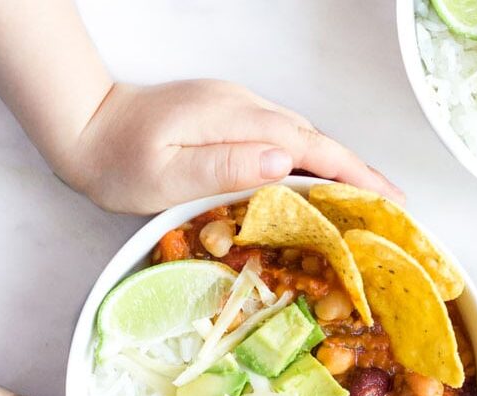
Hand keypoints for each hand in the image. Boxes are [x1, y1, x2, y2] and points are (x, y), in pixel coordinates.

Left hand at [65, 80, 403, 213]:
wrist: (85, 126)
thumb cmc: (119, 161)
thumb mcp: (164, 174)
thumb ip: (222, 166)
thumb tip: (283, 163)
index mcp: (234, 120)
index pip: (309, 148)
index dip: (353, 174)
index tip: (389, 198)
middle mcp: (243, 106)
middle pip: (315, 139)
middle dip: (357, 171)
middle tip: (391, 208)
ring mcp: (236, 107)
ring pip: (301, 137)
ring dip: (336, 166)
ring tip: (365, 200)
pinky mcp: (228, 115)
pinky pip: (281, 138)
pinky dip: (308, 160)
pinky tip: (316, 181)